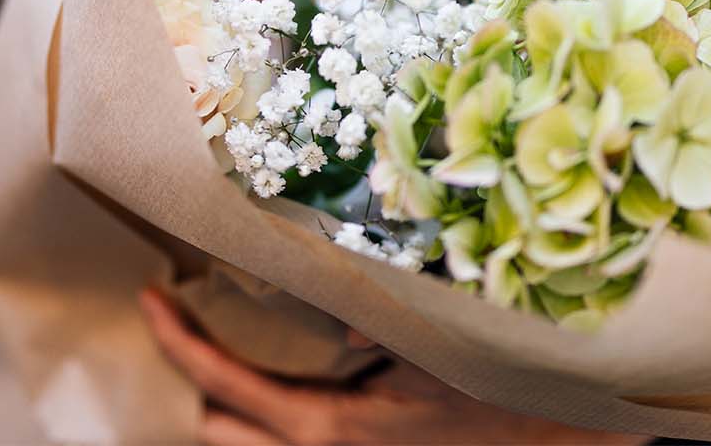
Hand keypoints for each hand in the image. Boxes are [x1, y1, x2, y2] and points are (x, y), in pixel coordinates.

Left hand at [139, 288, 648, 445]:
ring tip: (224, 343)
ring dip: (233, 402)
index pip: (223, 385)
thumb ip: (376, 310)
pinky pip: (293, 437)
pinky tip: (286, 368)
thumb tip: (327, 280)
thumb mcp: (438, 340)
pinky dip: (271, 409)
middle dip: (197, 383)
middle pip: (220, 430)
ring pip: (254, 441)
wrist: (562, 435)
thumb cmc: (500, 391)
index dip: (178, 341)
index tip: (148, 300)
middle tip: (184, 318)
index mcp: (329, 425)